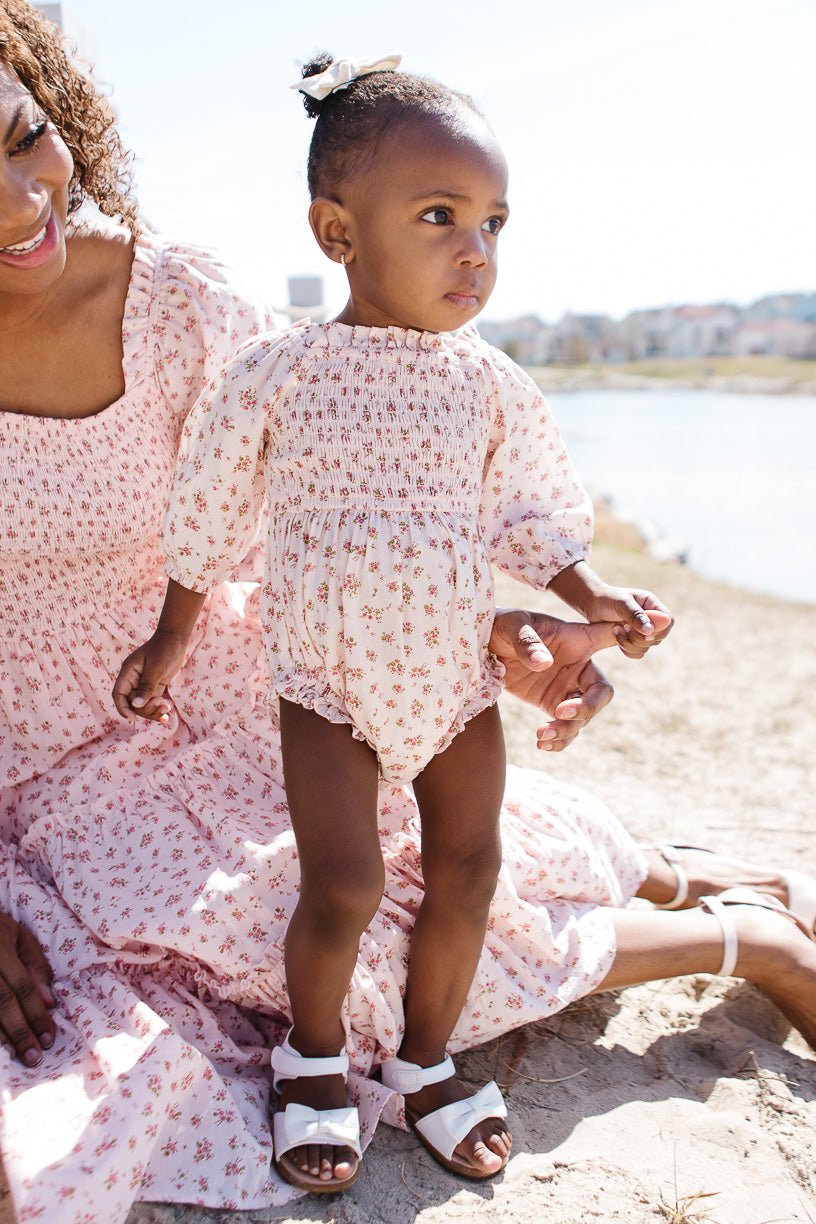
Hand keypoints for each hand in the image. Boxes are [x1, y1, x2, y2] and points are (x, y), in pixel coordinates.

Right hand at [0, 910, 56, 1065]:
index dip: (36, 1013)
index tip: (49, 1038)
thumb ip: (35, 965)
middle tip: (34, 1057)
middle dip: (19, 1032)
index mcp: (0, 948)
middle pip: (1, 1003)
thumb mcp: (18, 935)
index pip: (22, 987)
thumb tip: (49, 1001)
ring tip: (14, 1056)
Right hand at [112, 630, 187, 722]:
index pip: (119, 694)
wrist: (175, 639)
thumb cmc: (164, 649)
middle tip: (162, 707)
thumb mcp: (156, 668)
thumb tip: (136, 705)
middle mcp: (133, 680)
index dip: (123, 708)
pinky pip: (151, 701)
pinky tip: (167, 712)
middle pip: (132, 703)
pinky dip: (158, 708)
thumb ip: (146, 686)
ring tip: (167, 709)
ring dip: (153, 710)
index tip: (132, 718)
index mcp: (128, 673)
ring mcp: (143, 684)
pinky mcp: (154, 686)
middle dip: (145, 710)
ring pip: (142, 705)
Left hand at [489, 609, 617, 750]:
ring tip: (542, 735)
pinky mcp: (551, 705)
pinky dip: (559, 740)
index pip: (611, 637)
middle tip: (561, 712)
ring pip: (582, 718)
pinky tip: (542, 744)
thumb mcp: (513, 625)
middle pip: (601, 693)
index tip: (642, 638)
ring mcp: (567, 688)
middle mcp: (578, 667)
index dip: (629, 638)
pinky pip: (566, 728)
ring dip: (567, 730)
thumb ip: (528, 642)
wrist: (484, 646)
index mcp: (578, 641)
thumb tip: (544, 663)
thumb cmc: (503, 626)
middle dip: (587, 708)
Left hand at [582, 586, 672, 658]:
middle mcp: (650, 618)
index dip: (659, 630)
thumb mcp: (621, 604)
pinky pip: (638, 653)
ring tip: (616, 629)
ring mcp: (642, 630)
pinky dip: (627, 650)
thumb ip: (636, 616)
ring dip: (631, 644)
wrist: (591, 604)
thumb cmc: (606, 599)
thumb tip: (650, 631)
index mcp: (652, 605)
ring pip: (647, 647)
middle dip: (639, 637)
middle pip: (659, 637)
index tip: (642, 631)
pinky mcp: (633, 639)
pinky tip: (616, 637)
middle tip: (622, 626)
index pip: (668, 621)